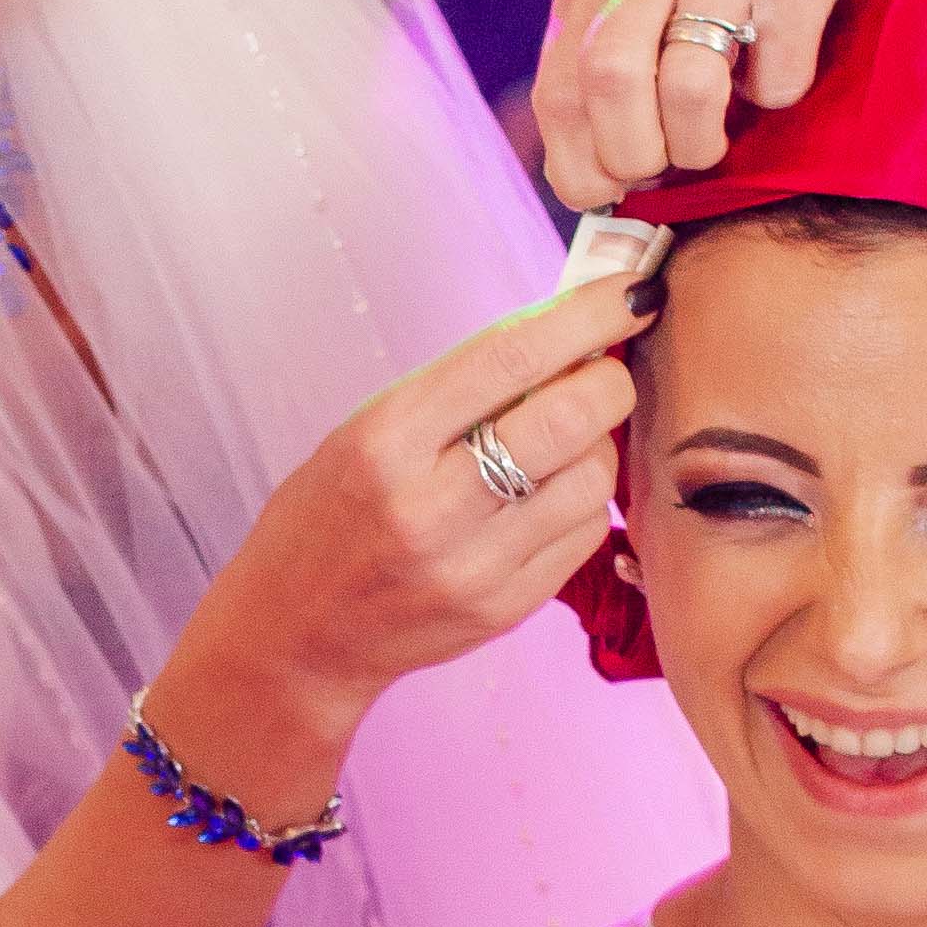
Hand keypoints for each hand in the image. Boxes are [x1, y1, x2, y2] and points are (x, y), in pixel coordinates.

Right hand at [166, 262, 653, 785]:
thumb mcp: (367, 431)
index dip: (588, 314)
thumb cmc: (330, 514)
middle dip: (609, 377)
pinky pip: (585, 532)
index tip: (630, 291)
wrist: (296, 634)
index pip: (512, 357)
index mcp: (386, 442)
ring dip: (597, 441)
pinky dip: (581, 498)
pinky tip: (546, 493)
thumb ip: (460, 389)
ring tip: (561, 440)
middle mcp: (431, 505)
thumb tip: (567, 332)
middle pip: (573, 415)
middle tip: (603, 369)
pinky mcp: (504, 608)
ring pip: (593, 476)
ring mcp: (473, 565)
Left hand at [530, 0, 923, 206]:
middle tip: (670, 163)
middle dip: (636, 156)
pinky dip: (779, 94)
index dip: (578, 166)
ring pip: (687, 86)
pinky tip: (781, 60)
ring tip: (722, 132)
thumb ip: (615, 60)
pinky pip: (778, 73)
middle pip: (608, 85)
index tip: (613, 187)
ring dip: (704, 141)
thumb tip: (599, 183)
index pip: (556, 95)